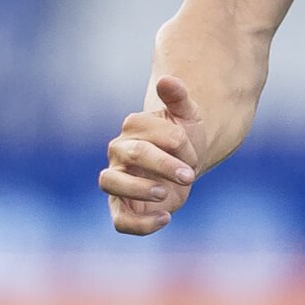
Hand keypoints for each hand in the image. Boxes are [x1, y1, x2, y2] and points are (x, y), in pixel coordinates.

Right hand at [100, 75, 203, 235]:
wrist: (185, 165)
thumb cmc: (185, 138)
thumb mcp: (188, 116)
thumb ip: (179, 98)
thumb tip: (167, 80)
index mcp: (133, 128)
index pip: (147, 133)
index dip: (175, 143)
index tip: (194, 153)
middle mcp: (118, 153)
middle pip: (131, 154)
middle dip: (164, 164)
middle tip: (191, 174)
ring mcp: (117, 180)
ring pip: (109, 183)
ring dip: (139, 189)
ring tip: (166, 194)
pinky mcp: (122, 207)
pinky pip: (119, 220)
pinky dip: (140, 224)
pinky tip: (166, 218)